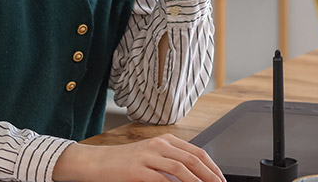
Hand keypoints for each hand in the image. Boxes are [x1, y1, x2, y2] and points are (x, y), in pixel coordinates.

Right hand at [52, 133, 225, 181]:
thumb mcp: (151, 156)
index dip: (212, 167)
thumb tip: (194, 175)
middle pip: (193, 159)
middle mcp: (159, 145)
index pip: (197, 152)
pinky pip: (162, 180)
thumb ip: (171, 161)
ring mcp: (148, 157)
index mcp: (165, 140)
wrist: (96, 162)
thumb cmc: (124, 162)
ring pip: (181, 168)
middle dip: (210, 176)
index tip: (221, 179)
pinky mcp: (137, 171)